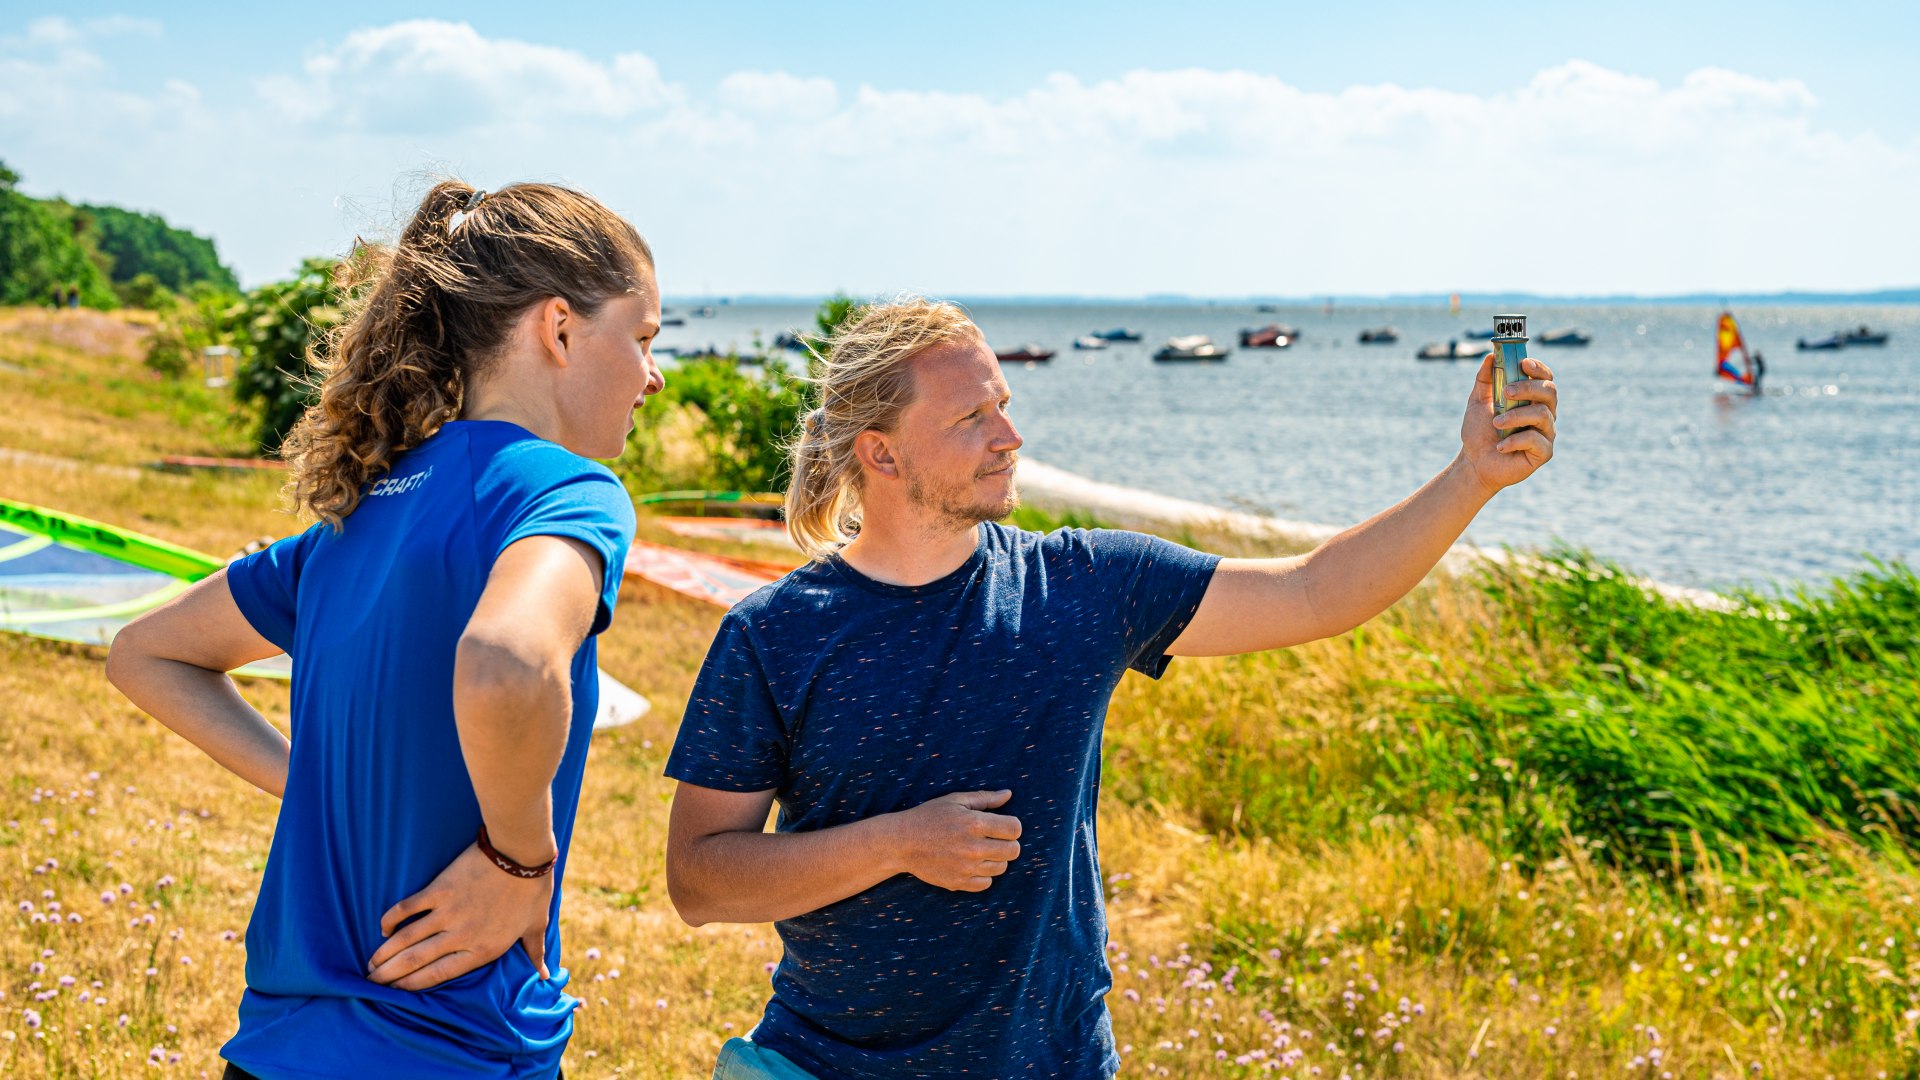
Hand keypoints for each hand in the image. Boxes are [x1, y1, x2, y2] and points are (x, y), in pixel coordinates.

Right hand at [366, 841, 553, 990]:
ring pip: (407, 940)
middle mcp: (461, 936)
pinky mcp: (439, 890)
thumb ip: (534, 952)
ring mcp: (448, 913)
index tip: (396, 992)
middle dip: (390, 975)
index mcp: (483, 949)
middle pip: (417, 961)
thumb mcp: (536, 925)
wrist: (520, 853)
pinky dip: (392, 919)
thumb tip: (544, 975)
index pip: (440, 975)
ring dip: (386, 953)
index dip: (414, 986)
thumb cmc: (532, 889)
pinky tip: (382, 928)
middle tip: (372, 982)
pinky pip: (408, 908)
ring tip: (371, 964)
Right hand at [889, 790, 1022, 891]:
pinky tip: (973, 864)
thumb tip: (1008, 794)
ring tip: (981, 850)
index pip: (1014, 829)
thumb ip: (984, 798)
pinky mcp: (958, 882)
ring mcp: (966, 868)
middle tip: (996, 839)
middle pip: (1013, 851)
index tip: (1003, 825)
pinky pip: (986, 883)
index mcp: (974, 823)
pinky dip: (983, 875)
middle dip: (1008, 843)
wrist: (902, 842)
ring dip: (996, 858)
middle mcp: (973, 847)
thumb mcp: (955, 800)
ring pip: (1001, 868)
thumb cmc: (929, 816)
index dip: (1012, 826)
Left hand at [1461, 354, 1556, 494]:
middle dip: (1528, 388)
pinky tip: (1500, 446)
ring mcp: (1546, 433)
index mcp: (1532, 398)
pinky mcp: (1543, 452)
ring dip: (1516, 416)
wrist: (1474, 462)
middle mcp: (1544, 413)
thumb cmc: (1479, 431)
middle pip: (1550, 391)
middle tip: (1506, 392)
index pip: (1545, 378)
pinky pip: (1536, 440)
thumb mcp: (1477, 401)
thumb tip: (1490, 356)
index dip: (1538, 368)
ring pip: (1542, 414)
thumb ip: (1484, 379)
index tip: (1523, 363)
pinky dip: (1515, 440)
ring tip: (1496, 423)